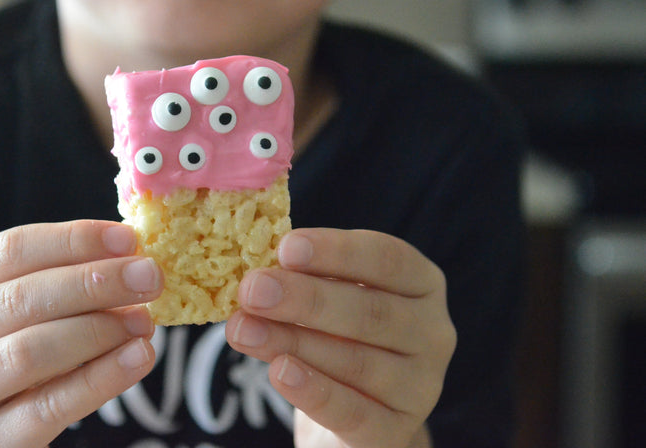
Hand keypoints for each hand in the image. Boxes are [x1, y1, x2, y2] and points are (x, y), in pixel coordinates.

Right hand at [0, 220, 162, 447]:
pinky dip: (102, 378)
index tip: (127, 238)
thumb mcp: (10, 312)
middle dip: (94, 282)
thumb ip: (57, 279)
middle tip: (149, 275)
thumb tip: (132, 256)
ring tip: (144, 320)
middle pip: (19, 298)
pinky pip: (51, 405)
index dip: (72, 240)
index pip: (8, 251)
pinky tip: (139, 357)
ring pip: (29, 351)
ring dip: (97, 329)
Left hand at [226, 229, 455, 447]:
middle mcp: (433, 332)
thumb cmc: (336, 335)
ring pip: (357, 361)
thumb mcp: (328, 299)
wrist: (351, 410)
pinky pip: (353, 412)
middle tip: (252, 290)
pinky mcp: (396, 431)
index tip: (286, 247)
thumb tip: (256, 269)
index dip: (337, 251)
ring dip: (292, 342)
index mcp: (422, 283)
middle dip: (305, 299)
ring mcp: (421, 386)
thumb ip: (304, 280)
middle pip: (371, 311)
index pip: (387, 259)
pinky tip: (279, 372)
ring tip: (243, 330)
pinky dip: (314, 391)